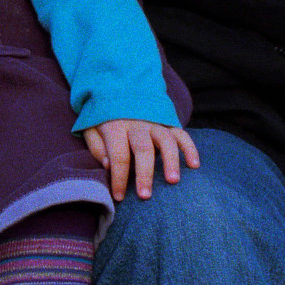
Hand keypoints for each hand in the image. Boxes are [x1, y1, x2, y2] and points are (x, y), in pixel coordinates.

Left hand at [84, 118, 199, 201]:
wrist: (118, 87)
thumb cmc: (104, 118)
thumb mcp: (90, 128)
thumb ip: (97, 146)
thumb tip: (108, 165)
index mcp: (115, 126)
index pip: (118, 155)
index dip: (119, 178)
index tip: (119, 197)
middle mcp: (137, 124)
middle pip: (143, 149)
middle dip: (144, 174)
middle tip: (145, 196)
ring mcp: (155, 122)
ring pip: (166, 141)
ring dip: (170, 161)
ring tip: (173, 181)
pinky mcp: (168, 122)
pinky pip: (182, 134)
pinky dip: (190, 148)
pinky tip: (194, 165)